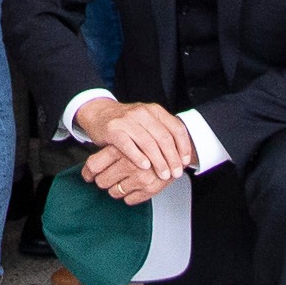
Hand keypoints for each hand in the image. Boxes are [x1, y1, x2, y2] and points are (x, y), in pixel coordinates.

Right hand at [78, 98, 199, 202]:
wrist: (99, 113)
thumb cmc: (126, 122)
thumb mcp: (147, 122)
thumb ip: (162, 133)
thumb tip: (181, 155)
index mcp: (155, 111)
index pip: (176, 128)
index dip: (184, 146)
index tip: (186, 161)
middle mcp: (143, 113)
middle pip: (164, 137)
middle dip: (172, 158)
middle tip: (176, 172)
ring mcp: (127, 120)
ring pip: (148, 143)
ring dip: (158, 161)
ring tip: (163, 174)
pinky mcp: (113, 129)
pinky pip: (128, 145)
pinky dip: (138, 157)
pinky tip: (145, 166)